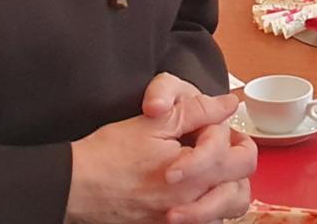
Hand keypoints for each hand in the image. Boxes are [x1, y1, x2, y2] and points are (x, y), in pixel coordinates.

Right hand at [66, 73, 254, 223]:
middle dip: (237, 167)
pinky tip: (191, 194)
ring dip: (225, 193)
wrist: (75, 187)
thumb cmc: (108, 155)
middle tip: (223, 148)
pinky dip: (204, 211)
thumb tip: (228, 104)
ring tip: (211, 173)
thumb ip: (197, 110)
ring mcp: (182, 220)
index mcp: (197, 175)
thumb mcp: (154, 121)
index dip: (230, 134)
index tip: (213, 124)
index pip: (241, 157)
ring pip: (224, 214)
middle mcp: (195, 203)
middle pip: (240, 192)